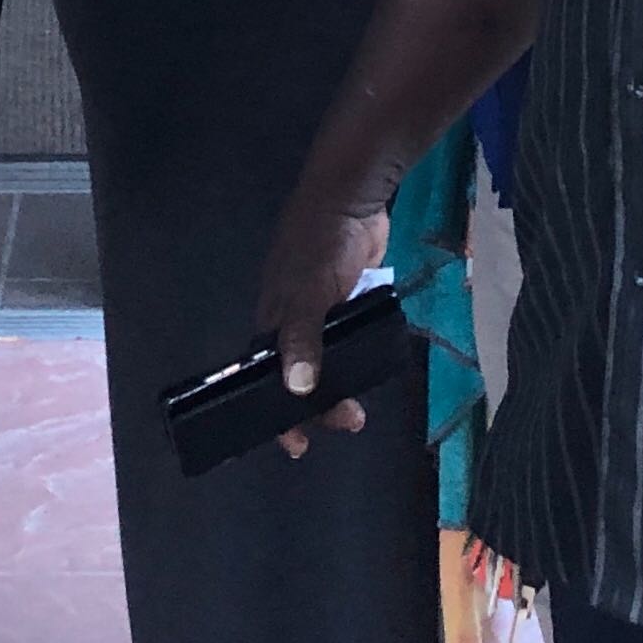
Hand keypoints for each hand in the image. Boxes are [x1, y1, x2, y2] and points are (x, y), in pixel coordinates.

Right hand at [253, 181, 391, 459]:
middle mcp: (294, 319)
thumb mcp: (308, 293)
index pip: (267, 378)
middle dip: (319, 405)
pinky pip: (348, 338)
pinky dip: (357, 356)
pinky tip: (374, 368)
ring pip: (327, 359)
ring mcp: (323, 308)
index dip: (277, 412)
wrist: (353, 197)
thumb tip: (298, 390)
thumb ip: (302, 339)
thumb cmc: (322, 245)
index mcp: (274, 319)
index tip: (297, 445)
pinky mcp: (350, 297)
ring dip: (341, 384)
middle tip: (349, 422)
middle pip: (301, 374)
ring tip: (361, 407)